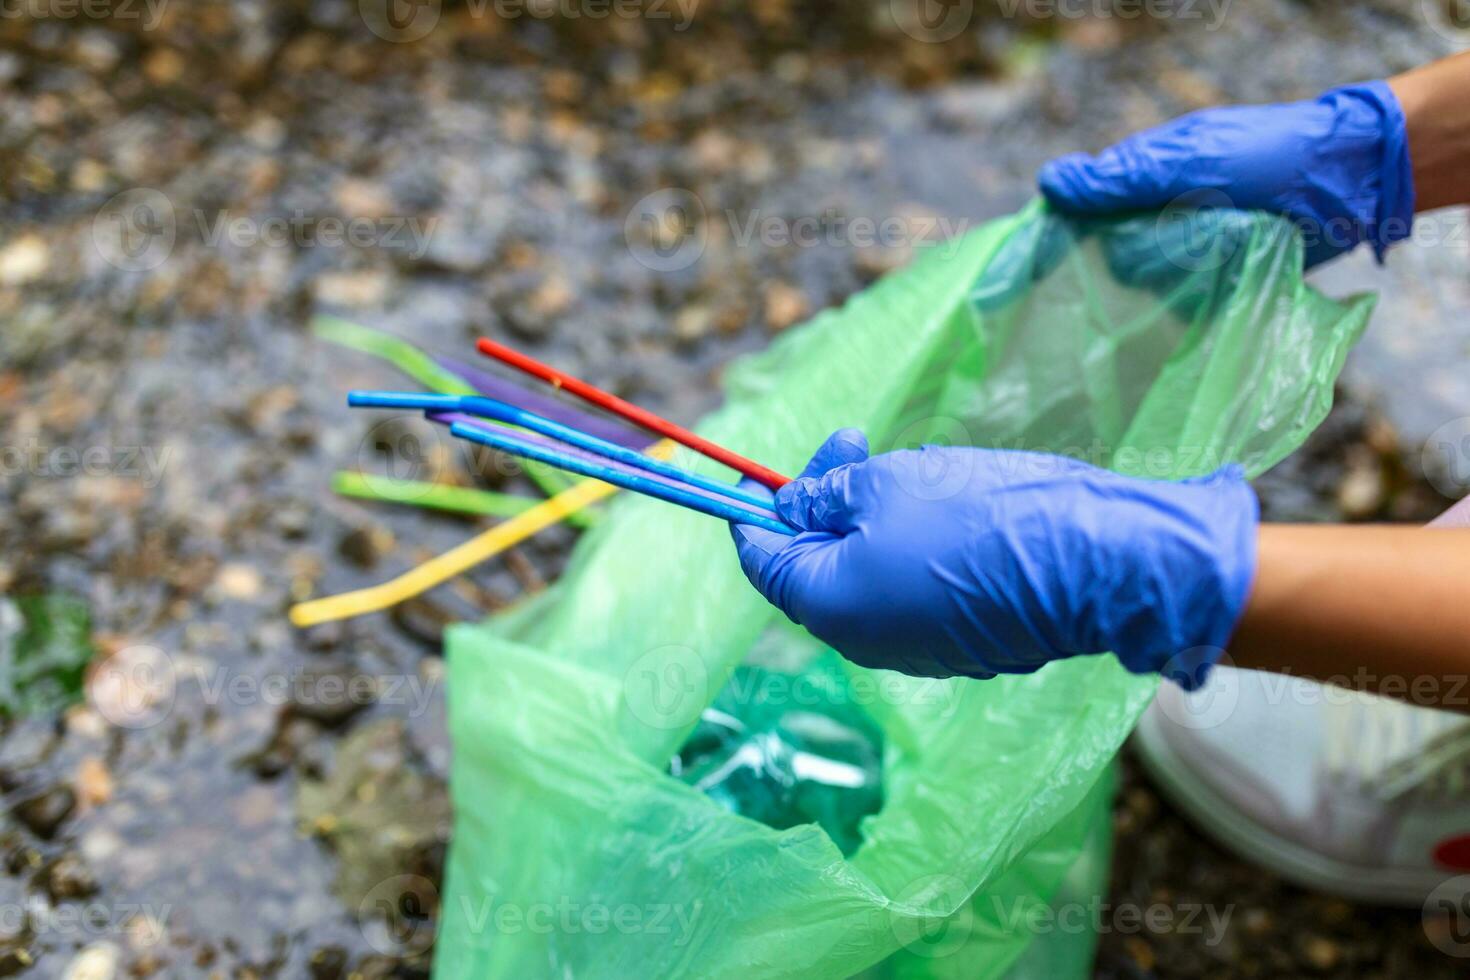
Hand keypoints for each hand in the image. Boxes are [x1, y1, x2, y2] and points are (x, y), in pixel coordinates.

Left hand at [731, 430, 1258, 687]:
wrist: (1092, 562)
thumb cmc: (978, 514)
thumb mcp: (886, 483)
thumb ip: (826, 495)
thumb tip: (790, 506)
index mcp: (828, 605)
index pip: (762, 560)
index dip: (753, 512)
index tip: (757, 471)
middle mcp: (862, 641)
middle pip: (814, 568)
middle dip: (821, 503)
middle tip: (851, 441)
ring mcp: (914, 649)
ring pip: (866, 578)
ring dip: (868, 521)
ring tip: (903, 466)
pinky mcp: (961, 644)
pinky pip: (911, 592)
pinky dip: (909, 549)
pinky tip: (943, 507)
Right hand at [1038, 81, 1413, 267]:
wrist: (1347, 183)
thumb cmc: (1266, 158)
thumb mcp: (1187, 161)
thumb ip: (1120, 179)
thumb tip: (1049, 184)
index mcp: (1142, 175)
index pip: (1080, 209)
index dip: (1059, 237)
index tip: (1033, 272)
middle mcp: (1157, 211)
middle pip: (1110, 252)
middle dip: (1132, 259)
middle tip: (1169, 251)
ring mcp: (1186, 246)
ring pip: (1144, 280)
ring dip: (1168, 279)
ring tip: (1206, 265)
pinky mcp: (1214, 278)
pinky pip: (1181, 301)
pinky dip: (1191, 302)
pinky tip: (1210, 296)